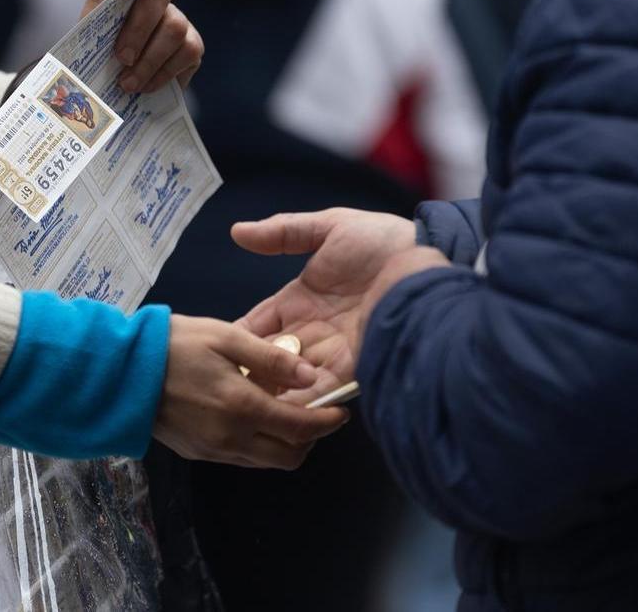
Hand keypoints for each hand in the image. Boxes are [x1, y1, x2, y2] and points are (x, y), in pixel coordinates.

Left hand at [81, 0, 203, 92]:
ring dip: (149, 60)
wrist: (107, 83)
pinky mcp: (192, 46)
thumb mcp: (92, 23)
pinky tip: (145, 86)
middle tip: (121, 58)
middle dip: (139, 28)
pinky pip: (187, 54)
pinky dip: (162, 74)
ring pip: (175, 27)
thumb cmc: (98, 47)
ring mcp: (179, 19)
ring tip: (128, 83)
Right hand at [154, 315, 348, 468]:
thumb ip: (271, 359)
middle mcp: (232, 439)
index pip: (301, 428)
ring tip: (283, 411)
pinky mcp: (197, 454)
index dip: (328, 422)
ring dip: (283, 443)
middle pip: (289, 457)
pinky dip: (258, 443)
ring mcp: (213, 451)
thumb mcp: (225, 336)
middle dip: (310, 439)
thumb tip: (312, 376)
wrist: (119, 372)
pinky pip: (241, 458)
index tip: (341, 411)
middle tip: (315, 414)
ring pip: (265, 461)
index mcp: (243, 408)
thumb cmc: (173, 344)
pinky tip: (251, 415)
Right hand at [231, 209, 416, 402]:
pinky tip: (280, 410)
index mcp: (302, 300)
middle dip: (249, 374)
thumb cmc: (384, 240)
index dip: (237, 339)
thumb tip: (237, 231)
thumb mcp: (329, 227)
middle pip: (272, 359)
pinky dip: (302, 401)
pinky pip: (323, 389)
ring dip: (272, 391)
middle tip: (219, 389)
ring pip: (293, 380)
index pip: (259, 326)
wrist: (428, 258)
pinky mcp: (357, 366)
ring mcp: (335, 351)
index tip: (208, 352)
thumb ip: (284, 232)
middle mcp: (315, 331)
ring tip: (242, 407)